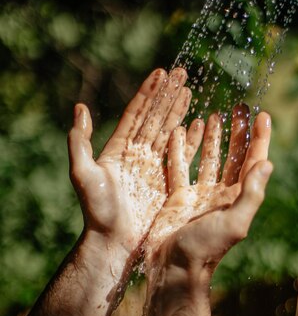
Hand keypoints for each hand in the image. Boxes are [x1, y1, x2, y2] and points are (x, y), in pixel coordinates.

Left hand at [68, 67, 191, 255]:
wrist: (115, 242)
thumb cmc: (98, 211)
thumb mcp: (83, 174)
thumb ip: (80, 142)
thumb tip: (80, 108)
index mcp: (119, 150)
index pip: (137, 114)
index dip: (148, 93)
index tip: (161, 73)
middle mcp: (137, 155)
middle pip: (155, 118)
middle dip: (168, 95)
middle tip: (182, 73)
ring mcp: (153, 168)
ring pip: (169, 133)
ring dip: (180, 112)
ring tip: (192, 91)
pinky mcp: (166, 183)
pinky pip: (181, 156)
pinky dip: (190, 139)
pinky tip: (200, 124)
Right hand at [144, 104, 272, 274]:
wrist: (174, 269)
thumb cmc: (205, 249)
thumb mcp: (234, 222)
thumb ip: (251, 194)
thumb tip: (268, 163)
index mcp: (237, 198)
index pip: (254, 162)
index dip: (260, 139)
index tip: (263, 115)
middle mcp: (221, 194)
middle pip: (233, 156)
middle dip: (237, 132)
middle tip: (239, 107)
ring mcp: (199, 196)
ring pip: (208, 158)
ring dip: (212, 137)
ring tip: (214, 113)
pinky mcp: (177, 198)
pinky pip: (180, 168)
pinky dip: (181, 149)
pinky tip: (181, 131)